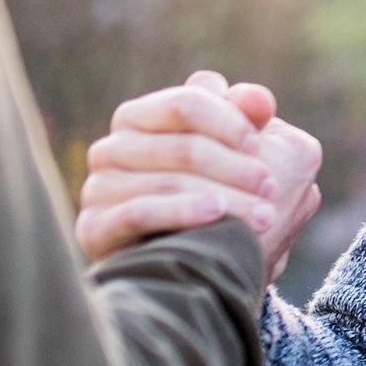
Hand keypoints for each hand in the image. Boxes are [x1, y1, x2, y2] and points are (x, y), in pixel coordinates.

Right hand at [76, 71, 323, 278]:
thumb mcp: (237, 151)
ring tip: (263, 215)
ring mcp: (99, 187)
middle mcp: (112, 147)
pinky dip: (182, 211)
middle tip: (271, 188)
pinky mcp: (95, 227)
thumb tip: (259, 100)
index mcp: (140, 116)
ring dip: (226, 197)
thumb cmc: (215, 193)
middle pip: (184, 147)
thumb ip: (247, 117)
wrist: (188, 265)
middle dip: (237, 168)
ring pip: (169, 181)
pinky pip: (140, 212)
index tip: (260, 147)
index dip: (230, 123)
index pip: (186, 104)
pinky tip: (218, 216)